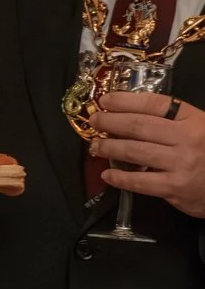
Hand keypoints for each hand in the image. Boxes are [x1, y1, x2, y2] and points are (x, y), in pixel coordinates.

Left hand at [93, 92, 204, 215]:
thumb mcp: (201, 127)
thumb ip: (173, 120)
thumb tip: (130, 112)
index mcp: (194, 119)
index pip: (154, 104)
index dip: (125, 101)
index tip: (105, 101)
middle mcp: (187, 138)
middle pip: (139, 126)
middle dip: (110, 122)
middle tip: (94, 121)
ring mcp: (181, 163)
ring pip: (135, 151)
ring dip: (109, 147)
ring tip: (95, 146)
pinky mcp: (176, 187)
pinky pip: (140, 182)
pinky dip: (120, 178)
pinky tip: (107, 175)